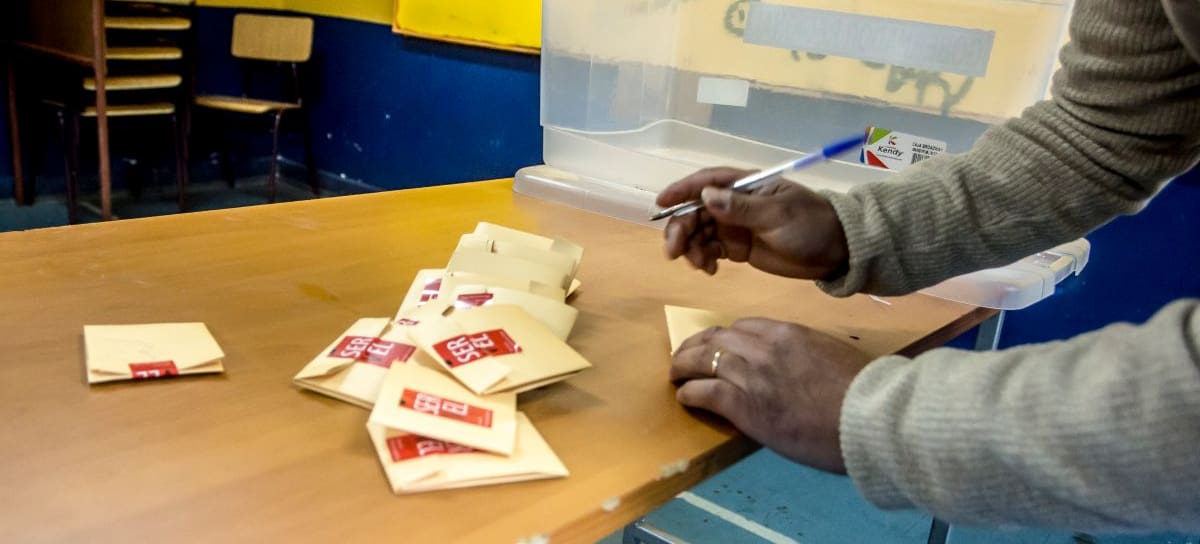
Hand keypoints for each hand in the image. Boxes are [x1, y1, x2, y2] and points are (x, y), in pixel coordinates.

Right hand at [656, 167, 848, 278]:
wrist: (835, 251)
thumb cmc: (810, 225)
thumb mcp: (778, 215)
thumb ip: (741, 208)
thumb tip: (706, 196)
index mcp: (745, 186)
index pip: (706, 182)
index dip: (681, 191)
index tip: (660, 204)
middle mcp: (734, 203)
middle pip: (696, 211)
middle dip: (681, 229)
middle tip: (674, 252)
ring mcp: (734, 226)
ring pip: (699, 233)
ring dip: (690, 248)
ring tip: (698, 265)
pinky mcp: (737, 248)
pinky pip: (710, 251)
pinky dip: (703, 260)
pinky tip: (708, 271)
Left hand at [670, 318, 871, 472]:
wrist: (867, 416)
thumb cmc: (862, 392)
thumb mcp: (833, 357)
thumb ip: (807, 355)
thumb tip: (799, 368)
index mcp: (787, 333)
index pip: (744, 326)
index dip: (725, 336)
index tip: (718, 346)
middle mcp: (763, 348)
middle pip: (716, 338)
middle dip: (695, 346)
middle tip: (684, 356)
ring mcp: (750, 374)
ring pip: (702, 360)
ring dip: (683, 367)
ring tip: (675, 374)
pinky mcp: (742, 405)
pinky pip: (703, 392)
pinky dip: (689, 393)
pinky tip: (684, 398)